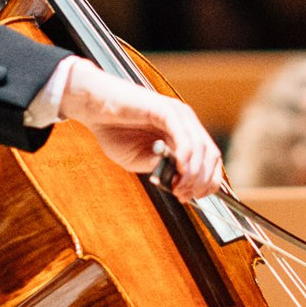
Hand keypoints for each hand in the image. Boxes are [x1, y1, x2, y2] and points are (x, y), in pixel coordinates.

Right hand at [57, 62, 224, 199]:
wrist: (94, 108)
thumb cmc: (114, 132)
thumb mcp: (140, 161)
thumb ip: (160, 169)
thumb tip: (179, 182)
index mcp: (184, 134)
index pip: (210, 160)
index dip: (206, 183)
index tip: (191, 198)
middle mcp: (186, 123)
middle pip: (211, 156)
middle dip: (201, 182)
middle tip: (183, 195)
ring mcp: (178, 114)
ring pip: (201, 148)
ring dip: (193, 174)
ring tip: (178, 188)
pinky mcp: (165, 110)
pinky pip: (183, 136)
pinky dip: (185, 157)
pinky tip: (177, 170)